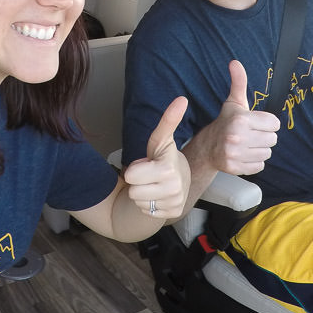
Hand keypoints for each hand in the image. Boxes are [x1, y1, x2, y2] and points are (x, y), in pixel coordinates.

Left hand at [123, 96, 189, 218]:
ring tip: (153, 184)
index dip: (134, 169)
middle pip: (133, 191)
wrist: (179, 178)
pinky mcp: (172, 214)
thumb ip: (168, 120)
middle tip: (148, 174)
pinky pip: (146, 211)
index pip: (131, 175)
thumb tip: (182, 99)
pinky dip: (149, 204)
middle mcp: (174, 188)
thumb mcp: (161, 139)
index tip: (147, 164)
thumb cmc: (163, 156)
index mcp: (168, 169)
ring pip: (138, 202)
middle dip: (137, 182)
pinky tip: (158, 195)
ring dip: (142, 193)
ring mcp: (174, 203)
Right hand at [198, 60, 279, 175]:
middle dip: (263, 136)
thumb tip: (235, 62)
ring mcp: (235, 154)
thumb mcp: (234, 102)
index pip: (274, 124)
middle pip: (272, 140)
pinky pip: (259, 166)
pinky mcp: (235, 168)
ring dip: (259, 149)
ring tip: (246, 144)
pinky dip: (253, 162)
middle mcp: (237, 137)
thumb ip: (238, 82)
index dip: (267, 123)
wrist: (207, 146)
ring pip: (267, 153)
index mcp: (241, 119)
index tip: (255, 123)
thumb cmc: (226, 122)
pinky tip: (243, 155)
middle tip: (250, 134)